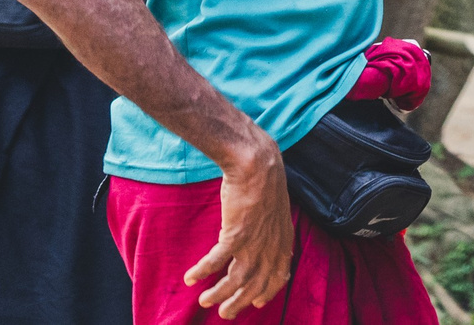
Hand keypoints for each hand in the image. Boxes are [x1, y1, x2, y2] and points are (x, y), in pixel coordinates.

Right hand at [186, 137, 292, 318]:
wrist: (258, 163)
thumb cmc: (265, 182)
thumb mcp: (278, 209)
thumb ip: (274, 228)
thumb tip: (268, 237)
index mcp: (283, 240)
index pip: (279, 275)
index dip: (267, 292)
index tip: (257, 302)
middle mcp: (271, 246)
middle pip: (256, 285)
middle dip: (240, 302)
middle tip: (225, 313)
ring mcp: (254, 242)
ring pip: (235, 280)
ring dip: (218, 294)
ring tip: (205, 301)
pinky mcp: (236, 235)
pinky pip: (215, 262)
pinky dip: (202, 272)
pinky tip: (190, 278)